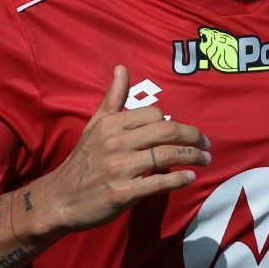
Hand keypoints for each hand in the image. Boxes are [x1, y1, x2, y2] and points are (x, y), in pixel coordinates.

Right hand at [33, 65, 210, 240]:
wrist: (60, 199)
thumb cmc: (83, 161)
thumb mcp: (95, 126)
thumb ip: (113, 98)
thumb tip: (121, 68)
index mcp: (111, 124)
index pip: (156, 114)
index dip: (177, 123)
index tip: (188, 133)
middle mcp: (116, 142)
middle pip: (167, 131)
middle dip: (193, 137)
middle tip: (208, 144)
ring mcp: (119, 168)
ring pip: (167, 155)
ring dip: (193, 157)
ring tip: (205, 160)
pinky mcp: (122, 192)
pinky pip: (159, 182)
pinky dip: (179, 179)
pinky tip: (189, 178)